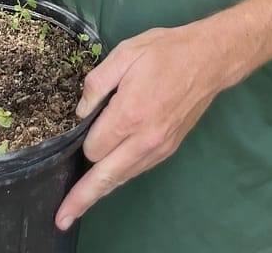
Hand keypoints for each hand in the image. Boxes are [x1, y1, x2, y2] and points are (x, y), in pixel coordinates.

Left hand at [55, 23, 221, 230]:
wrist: (209, 60)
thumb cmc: (165, 51)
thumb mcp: (126, 53)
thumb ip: (98, 82)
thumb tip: (81, 111)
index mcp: (130, 114)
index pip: (94, 146)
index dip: (82, 137)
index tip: (81, 124)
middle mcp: (145, 139)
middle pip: (106, 177)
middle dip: (82, 197)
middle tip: (62, 218)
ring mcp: (159, 148)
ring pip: (123, 178)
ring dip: (100, 189)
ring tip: (79, 203)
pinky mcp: (169, 150)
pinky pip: (137, 170)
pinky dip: (120, 176)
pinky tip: (108, 176)